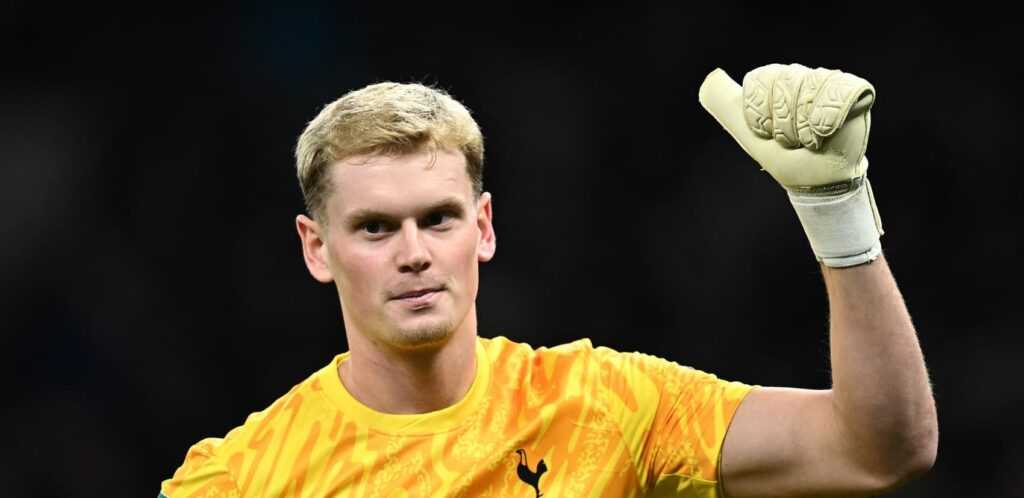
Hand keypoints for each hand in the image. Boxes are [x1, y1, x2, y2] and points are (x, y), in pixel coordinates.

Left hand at [697, 63, 883, 266]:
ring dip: (806, 126)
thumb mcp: (748, 132)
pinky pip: (840, 92)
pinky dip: (829, 119)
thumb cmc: (784, 159)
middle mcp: (803, 76)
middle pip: (784, 85)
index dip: (760, 115)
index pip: (759, 81)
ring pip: (810, 89)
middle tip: (793, 140)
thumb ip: (726, 104)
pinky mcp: (856, 93)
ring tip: (811, 140)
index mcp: (777, 81)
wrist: (814, 181)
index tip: (767, 133)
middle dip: (784, 124)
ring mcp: (830, 83)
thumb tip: (711, 78)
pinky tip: (827, 133)